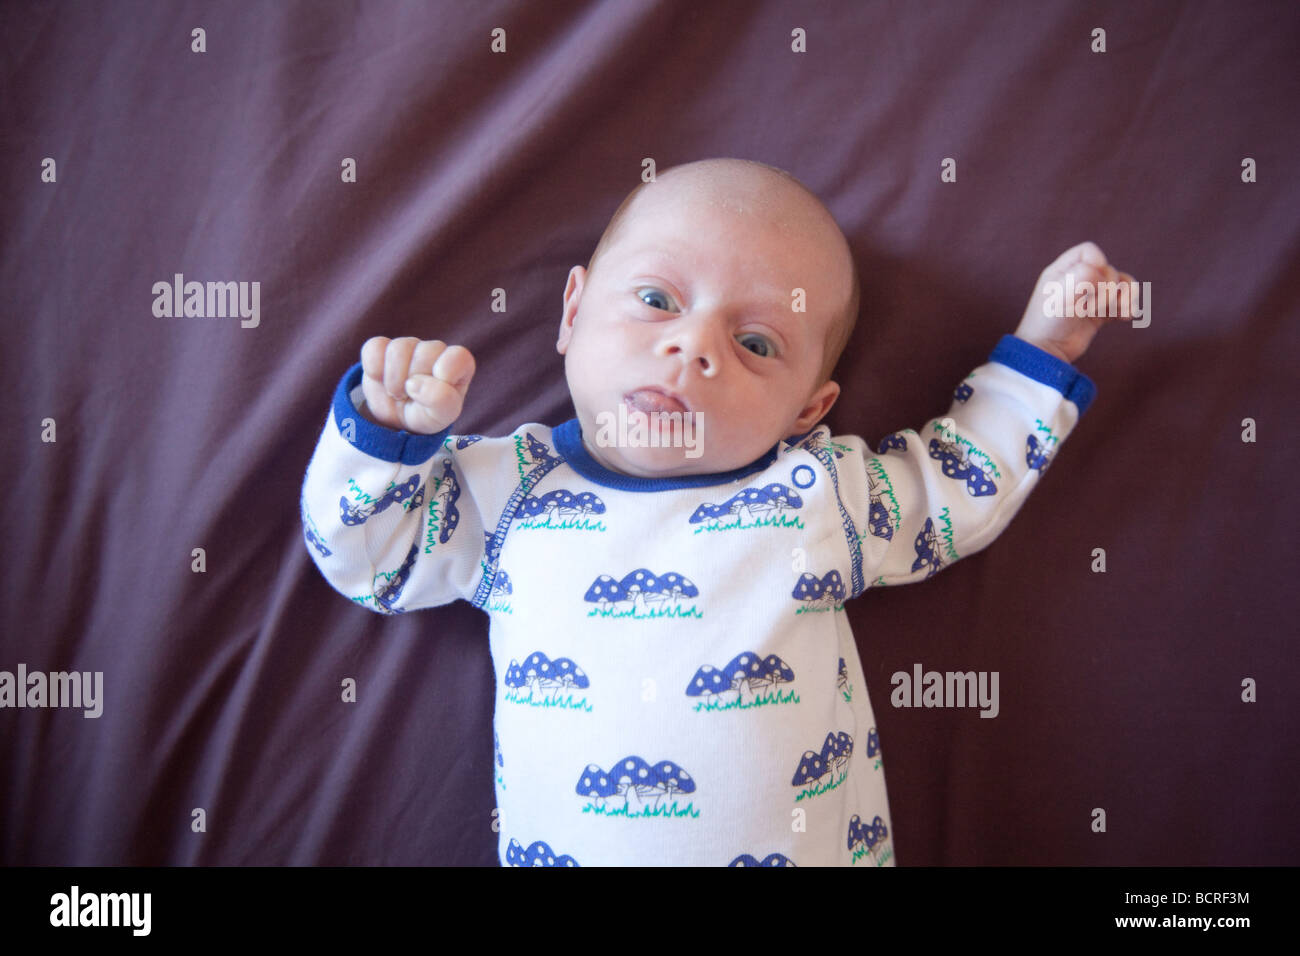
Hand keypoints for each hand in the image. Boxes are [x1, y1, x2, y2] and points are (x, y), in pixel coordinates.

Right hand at [358, 336, 475, 433]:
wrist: (397, 420)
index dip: (445, 373)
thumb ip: (441, 401)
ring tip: (397, 393)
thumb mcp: (441, 416)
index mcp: (458, 364)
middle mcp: (435, 350)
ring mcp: (408, 345)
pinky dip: (374, 368)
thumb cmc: (427, 414)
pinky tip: (379, 379)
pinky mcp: (382, 346)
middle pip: (426, 353)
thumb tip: (414, 384)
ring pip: (399, 349)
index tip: (437, 391)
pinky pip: (375, 347)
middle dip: (415, 382)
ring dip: (394, 378)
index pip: (458, 357)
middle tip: (412, 397)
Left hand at [1013, 242, 1137, 364]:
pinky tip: (1124, 317)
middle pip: (1108, 270)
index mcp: (1062, 271)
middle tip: (1092, 306)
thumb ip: (1081, 276)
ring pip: (1120, 285)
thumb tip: (1103, 271)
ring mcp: (1089, 297)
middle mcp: (1077, 281)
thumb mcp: (1060, 295)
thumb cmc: (1048, 322)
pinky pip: (1122, 303)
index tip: (1095, 279)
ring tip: (1119, 310)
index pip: (1089, 252)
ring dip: (1124, 296)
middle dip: (1108, 288)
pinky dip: (1127, 308)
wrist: (1047, 352)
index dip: (1098, 262)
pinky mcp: (1099, 314)